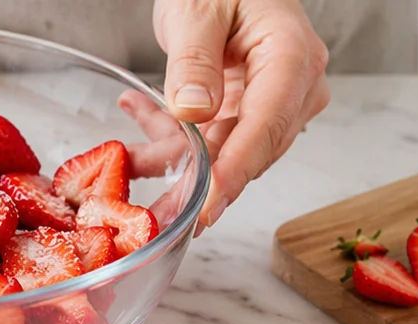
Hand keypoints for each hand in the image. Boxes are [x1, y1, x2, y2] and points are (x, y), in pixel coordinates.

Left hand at [127, 0, 329, 229]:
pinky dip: (170, 139)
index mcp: (292, 56)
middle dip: (195, 180)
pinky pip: (206, 142)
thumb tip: (194, 111)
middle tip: (152, 208)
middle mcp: (292, 88)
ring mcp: (270, 104)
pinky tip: (136, 117)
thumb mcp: (198, 8)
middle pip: (247, 152)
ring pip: (221, 155)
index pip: (267, 126)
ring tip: (125, 158)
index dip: (234, 173)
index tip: (205, 210)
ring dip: (172, 158)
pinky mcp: (244, 113)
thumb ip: (194, 59)